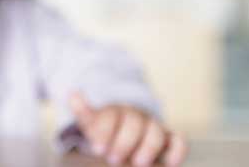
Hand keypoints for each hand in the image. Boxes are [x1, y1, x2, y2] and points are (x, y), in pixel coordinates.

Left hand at [70, 92, 187, 165]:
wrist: (124, 136)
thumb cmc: (107, 133)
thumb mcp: (92, 125)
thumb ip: (84, 113)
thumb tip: (72, 93)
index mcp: (115, 111)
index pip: (111, 115)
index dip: (105, 131)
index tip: (97, 149)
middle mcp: (136, 117)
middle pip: (134, 123)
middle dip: (124, 141)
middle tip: (113, 159)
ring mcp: (154, 128)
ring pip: (156, 131)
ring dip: (148, 146)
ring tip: (138, 163)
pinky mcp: (170, 141)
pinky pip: (179, 141)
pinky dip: (178, 149)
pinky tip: (170, 162)